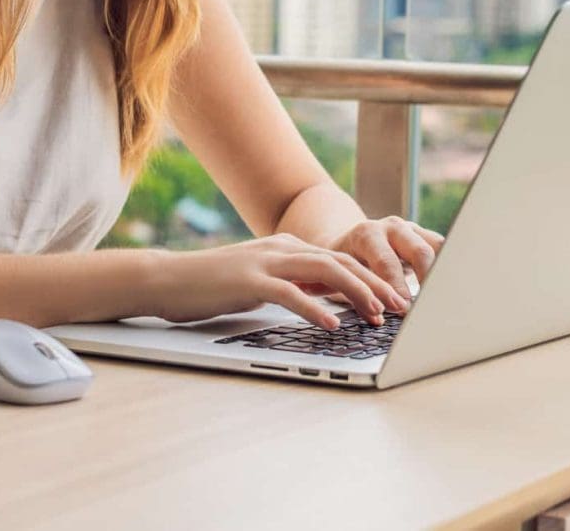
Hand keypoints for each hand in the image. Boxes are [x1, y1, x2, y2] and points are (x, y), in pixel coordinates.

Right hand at [153, 233, 408, 329]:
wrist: (168, 279)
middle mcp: (282, 248)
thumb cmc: (213, 285)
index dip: (372, 277)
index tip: (395, 297)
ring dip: (356, 293)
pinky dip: (315, 308)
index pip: (341, 258)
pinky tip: (333, 324)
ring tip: (377, 314)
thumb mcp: (262, 281)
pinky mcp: (249, 281)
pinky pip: (290, 294)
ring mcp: (265, 262)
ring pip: (324, 272)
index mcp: (287, 247)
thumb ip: (294, 284)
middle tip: (400, 307)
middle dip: (376, 283)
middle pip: (341, 262)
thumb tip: (329, 298)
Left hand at [329, 216, 444, 307]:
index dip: (396, 287)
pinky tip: (449, 288)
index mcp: (367, 235)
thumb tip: (378, 320)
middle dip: (427, 280)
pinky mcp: (425, 237)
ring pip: (438, 247)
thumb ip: (361, 294)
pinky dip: (447, 269)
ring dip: (443, 273)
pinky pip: (444, 250)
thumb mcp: (345, 276)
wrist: (347, 242)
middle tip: (429, 305)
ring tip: (444, 298)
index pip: (386, 261)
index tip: (403, 309)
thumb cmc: (345, 266)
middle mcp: (392, 228)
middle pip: (419, 251)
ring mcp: (411, 230)